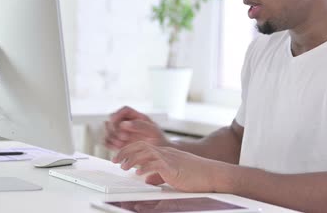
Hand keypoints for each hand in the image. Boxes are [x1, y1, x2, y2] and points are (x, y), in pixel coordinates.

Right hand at [104, 106, 168, 149]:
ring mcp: (121, 133)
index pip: (124, 110)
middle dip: (114, 128)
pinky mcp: (118, 143)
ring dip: (112, 137)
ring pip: (108, 130)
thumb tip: (124, 124)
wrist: (158, 153)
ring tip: (122, 144)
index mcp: (136, 116)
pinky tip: (117, 148)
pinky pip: (107, 141)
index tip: (115, 121)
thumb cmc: (158, 139)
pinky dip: (109, 144)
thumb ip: (140, 125)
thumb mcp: (153, 131)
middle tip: (124, 138)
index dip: (118, 114)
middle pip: (112, 120)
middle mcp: (127, 123)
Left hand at [112, 141, 226, 192]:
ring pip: (146, 152)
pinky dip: (146, 167)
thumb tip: (148, 180)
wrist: (212, 174)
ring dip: (132, 159)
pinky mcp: (174, 167)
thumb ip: (160, 174)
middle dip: (125, 152)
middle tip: (114, 160)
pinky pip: (157, 164)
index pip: (143, 146)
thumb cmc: (196, 175)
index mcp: (165, 153)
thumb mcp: (174, 174)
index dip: (128, 150)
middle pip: (141, 146)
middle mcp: (166, 152)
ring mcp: (170, 158)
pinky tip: (138, 172)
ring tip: (122, 166)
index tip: (118, 158)